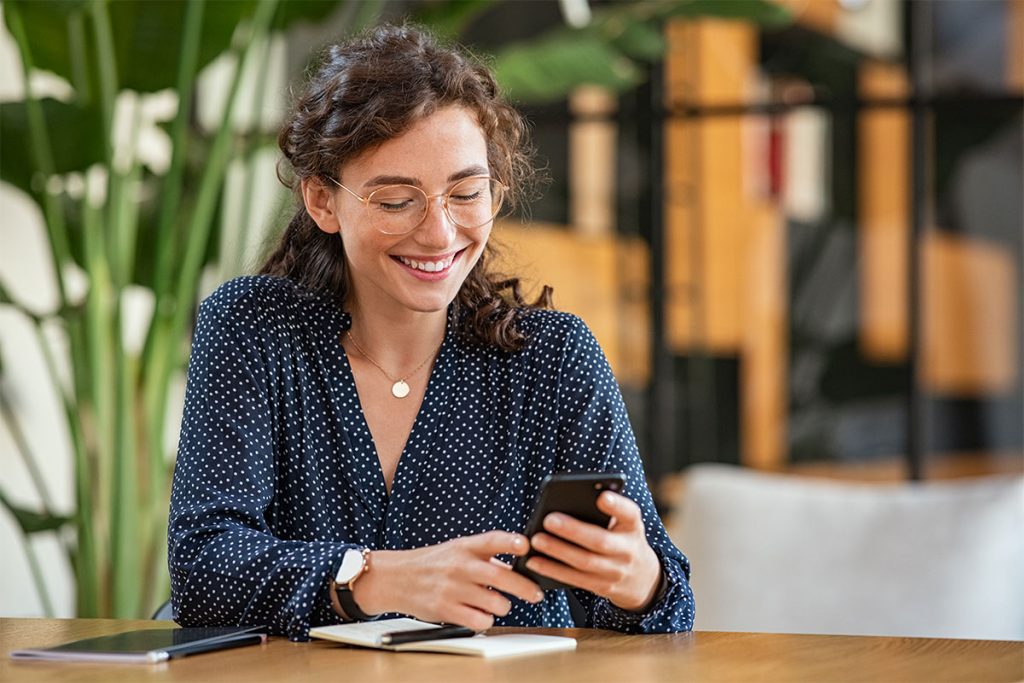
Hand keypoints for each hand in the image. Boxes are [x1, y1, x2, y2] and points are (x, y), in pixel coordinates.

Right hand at [351, 531, 543, 630]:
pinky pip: (480, 620)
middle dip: (524, 587)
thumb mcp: (457, 548)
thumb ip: (486, 554)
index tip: (527, 545)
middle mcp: (460, 566)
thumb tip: (518, 562)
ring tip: (497, 603)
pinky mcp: (445, 610)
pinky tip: (481, 614)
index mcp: (464, 546)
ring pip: (495, 602)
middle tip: (535, 594)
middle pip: (500, 576)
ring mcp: (452, 588)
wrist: (396, 578)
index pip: (492, 540)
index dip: (511, 542)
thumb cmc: (433, 563)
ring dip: (503, 606)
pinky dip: (486, 620)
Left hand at [525, 491, 661, 610]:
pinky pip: (575, 579)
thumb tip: (566, 500)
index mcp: (633, 527)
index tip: (601, 496)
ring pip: (584, 562)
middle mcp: (628, 550)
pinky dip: (553, 570)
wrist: (641, 579)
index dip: (617, 506)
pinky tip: (534, 561)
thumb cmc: (621, 538)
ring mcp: (616, 572)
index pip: (630, 513)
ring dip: (558, 551)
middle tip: (548, 519)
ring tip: (536, 539)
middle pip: (600, 541)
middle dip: (573, 531)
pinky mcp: (602, 587)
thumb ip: (605, 513)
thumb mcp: (623, 524)